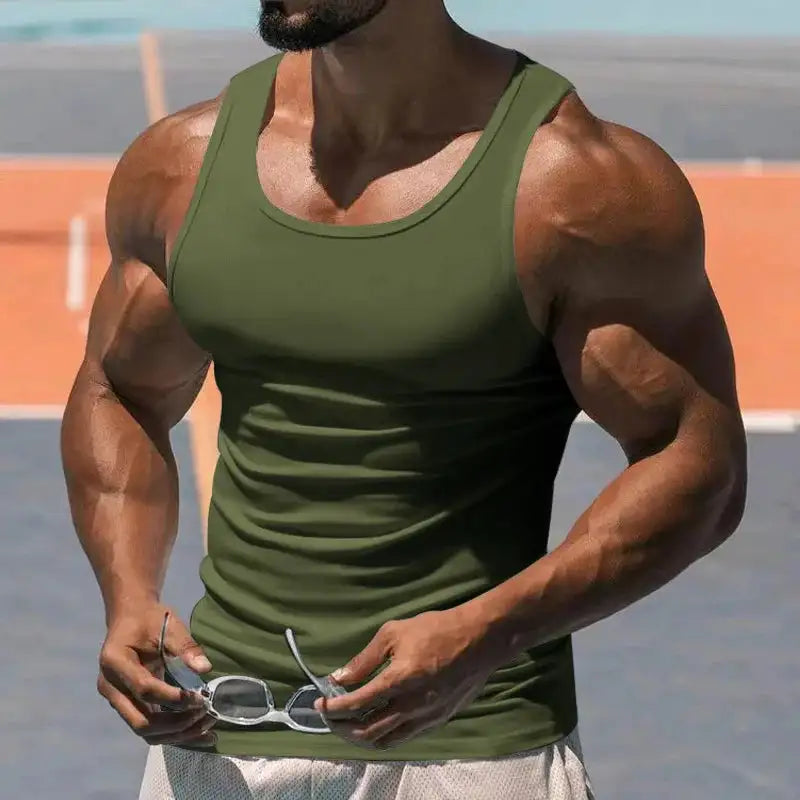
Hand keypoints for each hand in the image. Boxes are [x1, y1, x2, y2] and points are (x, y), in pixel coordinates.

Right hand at [97, 601, 216, 746]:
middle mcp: (110, 687)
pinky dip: (173, 734)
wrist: (130, 620)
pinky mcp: (128, 707)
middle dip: (176, 723)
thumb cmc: (149, 619)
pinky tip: (199, 734)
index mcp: (115, 661)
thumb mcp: (169, 624)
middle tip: (206, 714)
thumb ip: (185, 646)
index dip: (172, 698)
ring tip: (208, 728)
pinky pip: (149, 728)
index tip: (200, 698)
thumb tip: (205, 668)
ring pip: (145, 731)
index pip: (143, 689)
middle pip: (140, 721)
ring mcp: (117, 700)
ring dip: (177, 734)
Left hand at [315, 608, 496, 749]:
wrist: (479, 639)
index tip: (320, 705)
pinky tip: (377, 726)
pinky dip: (385, 737)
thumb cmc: (435, 629)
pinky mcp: (439, 721)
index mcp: (398, 680)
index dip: (333, 707)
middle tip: (329, 719)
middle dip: (342, 728)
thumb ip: (365, 659)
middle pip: (367, 730)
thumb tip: (340, 677)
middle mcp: (411, 706)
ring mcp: (426, 717)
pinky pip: (404, 737)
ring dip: (362, 737)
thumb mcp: (394, 632)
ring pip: (386, 741)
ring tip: (348, 726)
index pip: (357, 703)